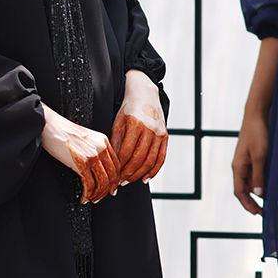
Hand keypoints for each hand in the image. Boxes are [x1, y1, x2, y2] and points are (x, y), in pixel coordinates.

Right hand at [41, 103, 118, 202]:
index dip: (115, 179)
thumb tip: (99, 168)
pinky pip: (89, 184)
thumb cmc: (64, 132)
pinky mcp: (81, 163)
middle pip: (112, 175)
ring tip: (92, 199)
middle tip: (102, 196)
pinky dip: (88, 194)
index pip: (116, 165)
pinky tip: (84, 197)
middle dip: (107, 190)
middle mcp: (101, 148)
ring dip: (98, 194)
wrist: (50, 127)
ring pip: (102, 182)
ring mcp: (92, 156)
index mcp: (104, 142)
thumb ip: (96, 150)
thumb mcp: (87, 138)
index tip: (112, 187)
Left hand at [111, 70, 167, 184]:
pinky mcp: (165, 136)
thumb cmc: (129, 108)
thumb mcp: (118, 122)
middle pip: (139, 158)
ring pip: (150, 160)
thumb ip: (116, 141)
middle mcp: (150, 128)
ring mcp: (159, 133)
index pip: (126, 152)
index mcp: (135, 123)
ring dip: (139, 174)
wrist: (146, 95)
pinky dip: (154, 170)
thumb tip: (113, 162)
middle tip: (119, 182)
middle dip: (128, 173)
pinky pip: (161, 158)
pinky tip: (146, 178)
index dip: (119, 166)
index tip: (112, 175)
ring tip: (129, 180)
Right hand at [232, 112, 268, 214]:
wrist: (256, 115)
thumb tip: (258, 194)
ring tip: (272, 197)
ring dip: (259, 189)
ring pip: (251, 181)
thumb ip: (259, 176)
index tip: (257, 213)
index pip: (239, 192)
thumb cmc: (257, 134)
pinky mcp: (252, 157)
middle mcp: (239, 167)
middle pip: (245, 189)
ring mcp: (245, 162)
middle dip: (254, 200)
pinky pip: (255, 173)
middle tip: (265, 209)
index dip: (247, 204)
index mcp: (238, 168)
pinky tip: (271, 182)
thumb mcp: (260, 156)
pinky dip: (262, 180)